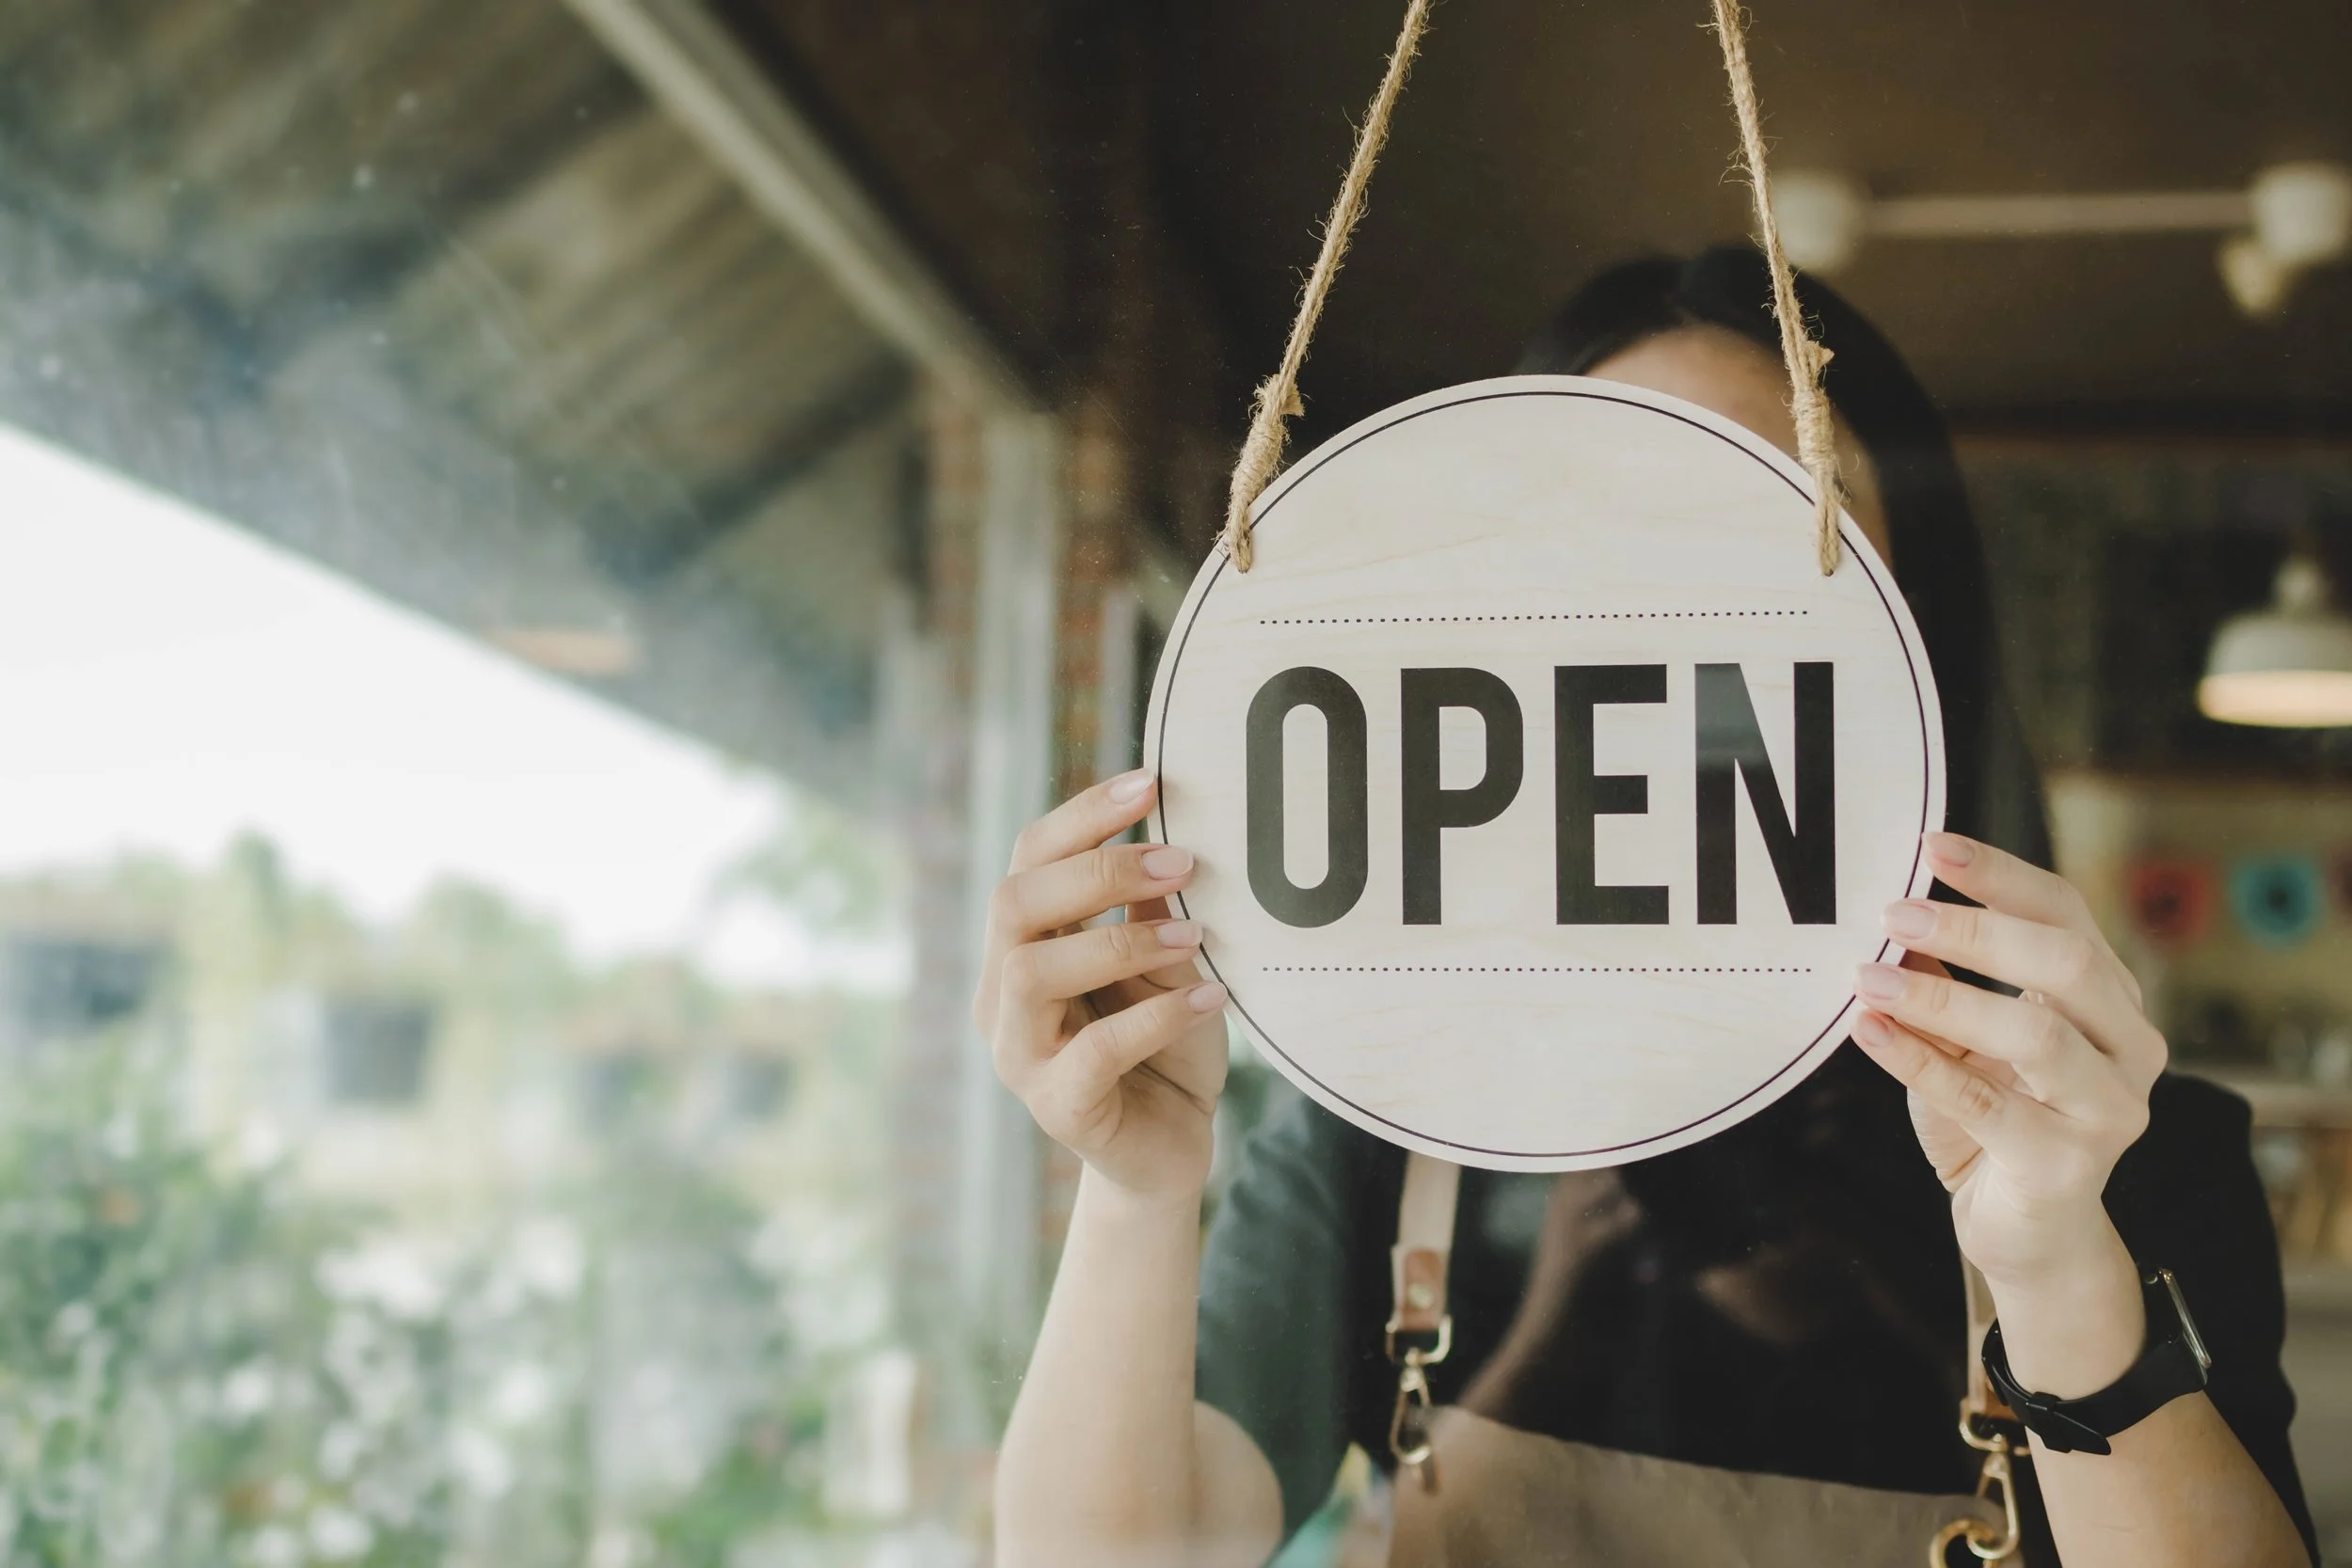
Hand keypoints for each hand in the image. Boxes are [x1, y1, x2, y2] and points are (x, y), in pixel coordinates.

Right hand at [973, 771, 1230, 1203]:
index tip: (1151, 782)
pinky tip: (1210, 997)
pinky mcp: (1059, 1108)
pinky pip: (1094, 1052)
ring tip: (1194, 934)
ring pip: (1032, 973)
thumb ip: (1153, 911)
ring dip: (1118, 941)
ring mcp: (1021, 1055)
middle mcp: (1004, 996)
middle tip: (1182, 860)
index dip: (1083, 815)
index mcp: (1022, 946)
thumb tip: (1171, 836)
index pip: (1028, 859)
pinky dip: (1156, 1017)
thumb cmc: (1165, 1050)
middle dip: (1098, 871)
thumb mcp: (1166, 965)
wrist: (1168, 1153)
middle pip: (1014, 904)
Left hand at [1848, 832, 2165, 1390]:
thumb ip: (1944, 984)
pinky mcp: (2067, 1167)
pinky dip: (1920, 1063)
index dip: (2002, 875)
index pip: (2068, 913)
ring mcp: (2109, 1111)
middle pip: (2067, 963)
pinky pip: (1985, 1104)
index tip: (1931, 844)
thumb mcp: (1966, 1041)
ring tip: (1868, 976)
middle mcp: (2128, 1048)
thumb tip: (1892, 923)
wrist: (2029, 1233)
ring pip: (2035, 1035)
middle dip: (1977, 932)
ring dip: (1943, 1000)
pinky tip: (1870, 1032)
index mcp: (2109, 1000)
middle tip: (1894, 912)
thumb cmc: (1997, 1120)